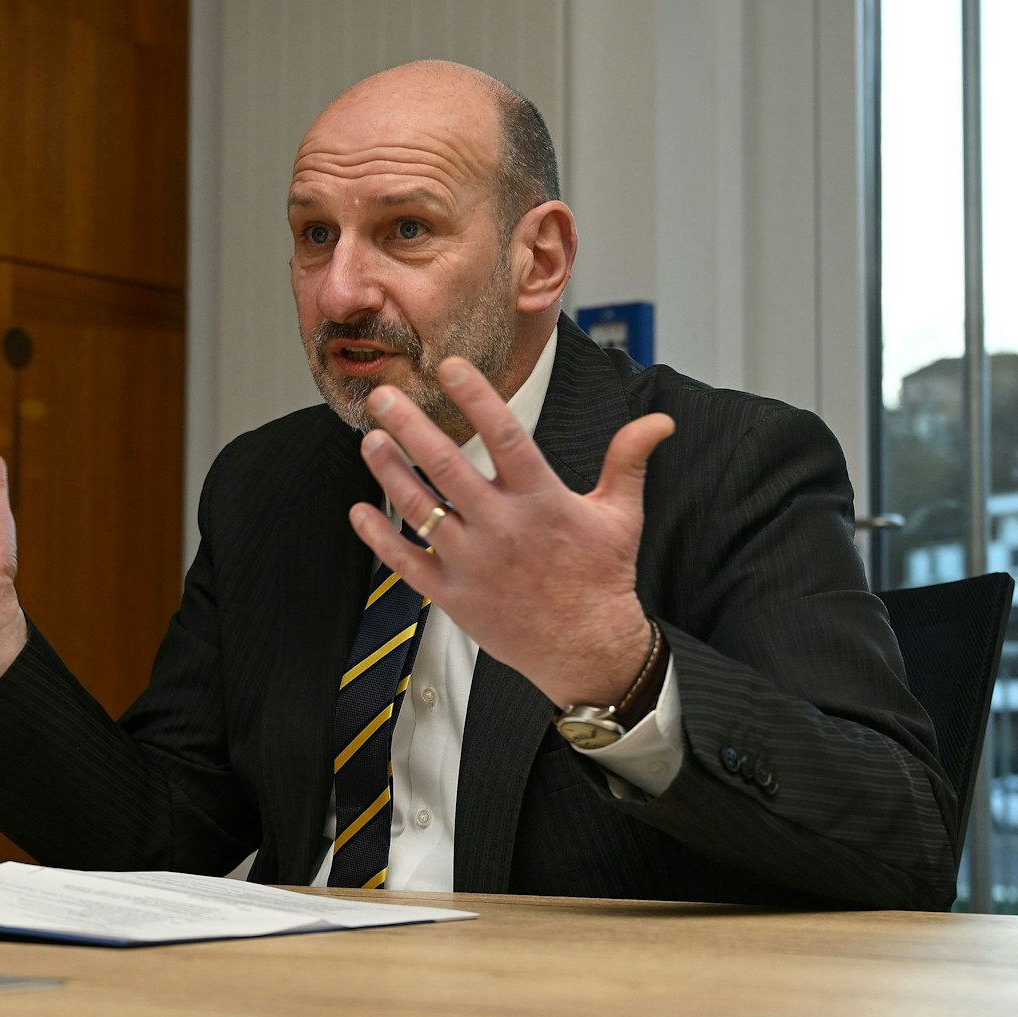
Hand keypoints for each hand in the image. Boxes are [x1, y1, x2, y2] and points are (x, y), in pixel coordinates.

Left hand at [350, 357, 673, 707]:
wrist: (587, 650)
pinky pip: (405, 563)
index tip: (449, 366)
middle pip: (447, 466)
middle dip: (410, 426)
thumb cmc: (602, 578)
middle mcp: (502, 527)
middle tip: (381, 396)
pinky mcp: (452, 596)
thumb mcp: (621, 515)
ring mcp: (473, 563)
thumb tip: (659, 421)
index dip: (476, 398)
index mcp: (542, 500)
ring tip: (369, 439)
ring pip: (419, 508)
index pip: (505, 436)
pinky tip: (358, 511)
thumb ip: (628, 461)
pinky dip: (378, 537)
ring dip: (389, 471)